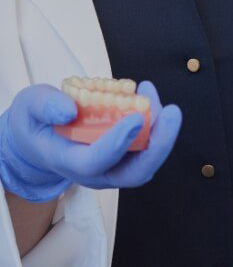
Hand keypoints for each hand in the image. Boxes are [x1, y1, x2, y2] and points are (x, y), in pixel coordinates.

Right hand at [0, 80, 180, 201]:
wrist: (38, 140)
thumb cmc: (35, 123)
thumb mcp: (29, 107)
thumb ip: (46, 107)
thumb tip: (68, 110)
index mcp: (67, 162)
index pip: (96, 161)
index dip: (117, 142)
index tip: (136, 116)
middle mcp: (94, 172)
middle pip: (134, 173)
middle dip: (159, 146)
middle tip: (171, 112)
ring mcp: (112, 168)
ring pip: (146, 160)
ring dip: (160, 130)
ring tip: (152, 93)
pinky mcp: (124, 158)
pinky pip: (146, 147)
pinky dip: (154, 122)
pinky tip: (147, 94)